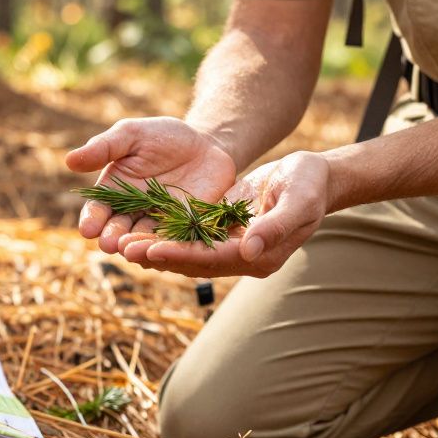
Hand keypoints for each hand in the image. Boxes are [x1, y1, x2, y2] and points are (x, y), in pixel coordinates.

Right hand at [66, 117, 236, 252]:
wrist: (208, 144)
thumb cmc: (164, 136)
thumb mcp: (132, 135)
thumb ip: (104, 148)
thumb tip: (69, 161)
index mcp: (114, 192)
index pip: (98, 209)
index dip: (92, 220)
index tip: (88, 229)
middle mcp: (133, 212)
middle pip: (118, 230)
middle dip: (113, 237)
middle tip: (109, 244)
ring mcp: (159, 222)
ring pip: (144, 240)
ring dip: (137, 246)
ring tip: (130, 251)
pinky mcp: (185, 229)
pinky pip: (175, 241)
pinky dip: (168, 246)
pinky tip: (164, 250)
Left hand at [116, 151, 331, 278]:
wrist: (315, 176)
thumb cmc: (310, 185)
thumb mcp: (298, 201)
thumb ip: (275, 226)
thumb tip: (249, 250)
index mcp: (261, 256)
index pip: (213, 258)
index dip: (181, 255)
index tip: (152, 250)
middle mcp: (244, 257)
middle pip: (194, 260)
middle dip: (159, 255)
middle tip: (124, 249)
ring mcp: (233, 245)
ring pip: (188, 251)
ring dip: (157, 248)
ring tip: (122, 244)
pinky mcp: (225, 229)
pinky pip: (191, 236)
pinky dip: (167, 234)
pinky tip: (141, 228)